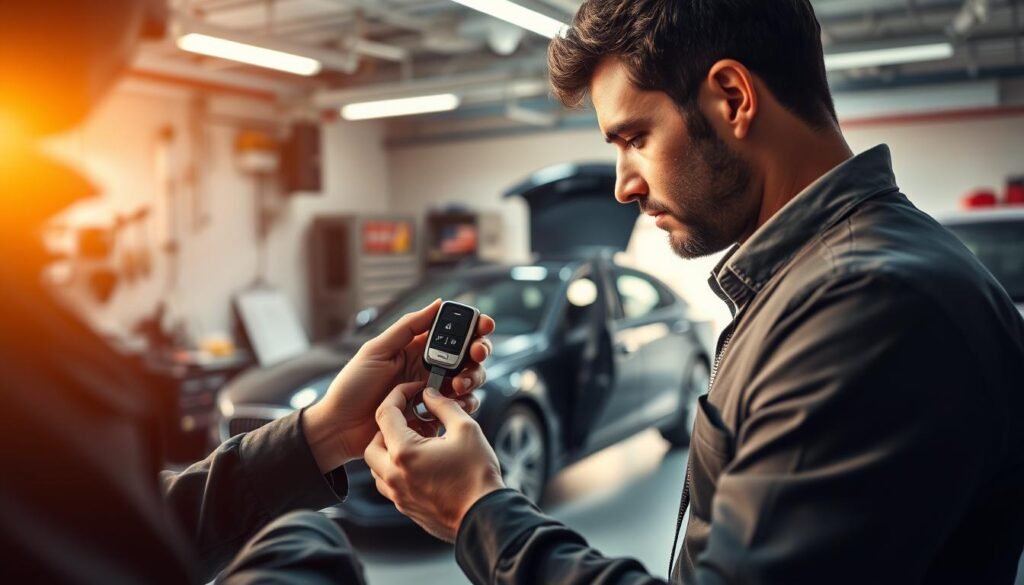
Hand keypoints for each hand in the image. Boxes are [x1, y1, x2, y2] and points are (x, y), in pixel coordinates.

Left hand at [303, 299, 494, 472]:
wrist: (341, 427)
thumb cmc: (352, 386)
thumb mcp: (377, 350)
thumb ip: (408, 327)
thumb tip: (438, 304)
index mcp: (416, 348)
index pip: (452, 333)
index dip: (472, 327)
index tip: (484, 325)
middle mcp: (429, 368)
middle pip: (468, 356)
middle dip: (478, 352)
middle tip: (476, 354)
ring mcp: (433, 393)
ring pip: (469, 380)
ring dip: (472, 378)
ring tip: (458, 385)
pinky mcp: (434, 415)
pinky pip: (459, 408)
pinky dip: (465, 403)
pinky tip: (457, 403)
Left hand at [364, 382, 505, 541]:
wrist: (484, 516)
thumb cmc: (477, 474)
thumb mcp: (466, 429)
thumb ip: (444, 406)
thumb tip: (430, 394)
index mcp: (405, 453)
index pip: (385, 414)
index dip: (397, 396)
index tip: (412, 391)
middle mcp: (394, 475)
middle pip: (372, 444)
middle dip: (387, 428)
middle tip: (409, 421)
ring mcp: (398, 495)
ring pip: (376, 467)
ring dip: (388, 451)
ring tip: (415, 442)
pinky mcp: (406, 508)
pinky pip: (388, 485)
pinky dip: (395, 470)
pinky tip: (419, 464)